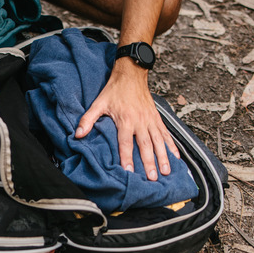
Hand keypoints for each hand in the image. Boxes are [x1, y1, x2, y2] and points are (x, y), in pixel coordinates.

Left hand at [74, 58, 179, 180]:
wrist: (131, 74)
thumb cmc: (114, 90)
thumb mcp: (98, 103)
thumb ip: (88, 120)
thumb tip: (78, 134)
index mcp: (126, 119)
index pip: (125, 142)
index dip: (127, 157)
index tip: (129, 171)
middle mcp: (140, 121)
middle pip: (145, 145)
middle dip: (149, 162)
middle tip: (152, 178)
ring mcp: (151, 120)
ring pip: (159, 141)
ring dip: (163, 157)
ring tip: (166, 172)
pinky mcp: (157, 118)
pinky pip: (166, 134)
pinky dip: (172, 146)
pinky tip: (176, 157)